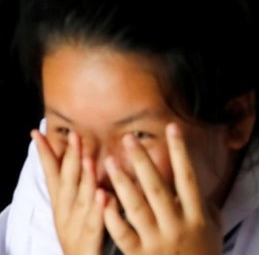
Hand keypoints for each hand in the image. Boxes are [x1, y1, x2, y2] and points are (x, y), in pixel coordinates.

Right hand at [33, 130, 106, 254]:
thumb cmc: (81, 234)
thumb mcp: (75, 208)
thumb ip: (79, 185)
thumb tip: (84, 159)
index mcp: (61, 203)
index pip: (51, 174)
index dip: (45, 154)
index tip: (37, 132)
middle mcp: (65, 212)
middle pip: (66, 182)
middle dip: (70, 158)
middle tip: (74, 134)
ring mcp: (76, 226)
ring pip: (81, 200)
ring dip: (85, 179)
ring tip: (88, 159)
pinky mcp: (90, 241)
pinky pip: (96, 224)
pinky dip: (99, 210)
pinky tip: (105, 196)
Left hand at [102, 124, 221, 254]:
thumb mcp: (213, 229)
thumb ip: (206, 206)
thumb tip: (200, 184)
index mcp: (197, 215)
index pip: (188, 177)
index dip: (180, 152)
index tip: (172, 128)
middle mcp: (177, 225)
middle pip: (158, 187)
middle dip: (143, 161)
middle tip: (128, 139)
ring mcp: (157, 241)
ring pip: (137, 206)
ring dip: (122, 182)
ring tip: (109, 162)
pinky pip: (123, 233)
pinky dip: (111, 216)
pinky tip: (101, 199)